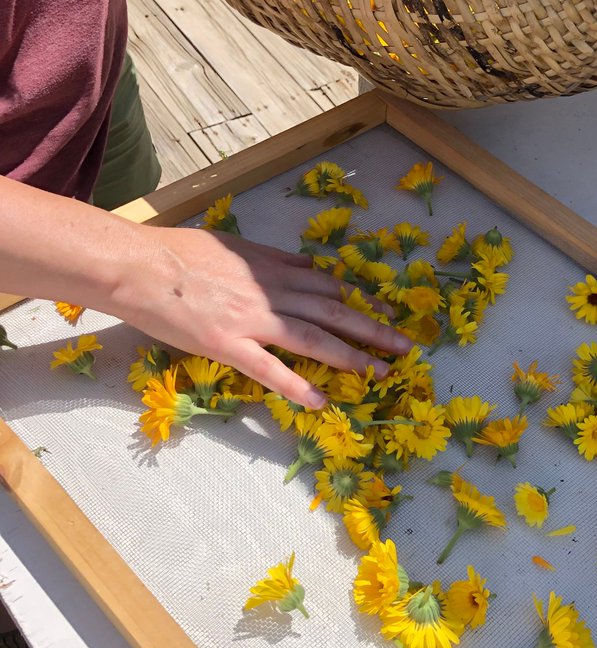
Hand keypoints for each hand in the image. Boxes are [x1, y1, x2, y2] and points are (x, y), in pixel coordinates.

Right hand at [0, 176, 411, 406]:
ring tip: (380, 374)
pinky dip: (298, 386)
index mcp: (272, 268)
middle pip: (334, 311)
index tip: (386, 310)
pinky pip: (270, 370)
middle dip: (374, 329)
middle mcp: (271, 293)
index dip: (361, 298)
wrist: (140, 265)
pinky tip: (321, 402)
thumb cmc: (179, 251)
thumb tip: (303, 265)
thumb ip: (270, 259)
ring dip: (351, 357)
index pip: (329, 284)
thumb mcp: (233, 245)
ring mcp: (252, 321)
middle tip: (404, 346)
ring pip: (314, 339)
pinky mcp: (229, 346)